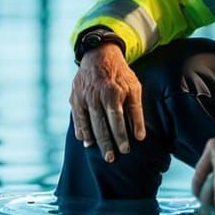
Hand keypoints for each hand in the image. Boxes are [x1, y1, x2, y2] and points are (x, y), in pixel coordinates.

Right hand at [69, 42, 144, 161]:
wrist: (99, 55)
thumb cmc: (120, 74)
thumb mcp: (134, 86)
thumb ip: (136, 110)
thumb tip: (140, 136)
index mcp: (112, 92)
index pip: (117, 119)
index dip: (121, 135)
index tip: (126, 150)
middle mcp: (95, 96)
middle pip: (101, 125)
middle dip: (107, 143)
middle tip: (112, 159)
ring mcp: (83, 97)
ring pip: (88, 123)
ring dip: (94, 140)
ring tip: (100, 153)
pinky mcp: (74, 97)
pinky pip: (77, 117)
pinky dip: (81, 130)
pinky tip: (85, 141)